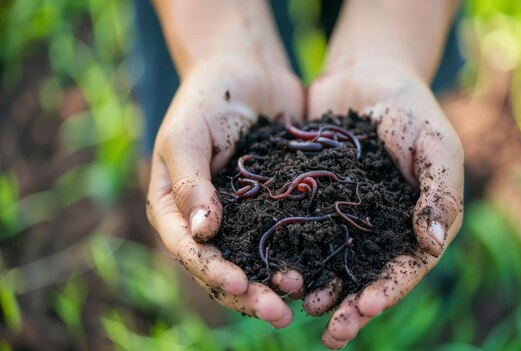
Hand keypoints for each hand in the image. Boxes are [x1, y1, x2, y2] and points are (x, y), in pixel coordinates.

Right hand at [146, 57, 305, 327]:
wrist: (245, 70)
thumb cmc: (206, 98)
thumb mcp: (188, 134)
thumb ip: (190, 180)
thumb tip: (200, 233)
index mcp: (176, 209)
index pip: (191, 251)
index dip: (214, 271)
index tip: (241, 284)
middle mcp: (208, 222)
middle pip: (226, 267)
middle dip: (251, 294)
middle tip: (280, 313)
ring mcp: (243, 218)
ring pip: (258, 261)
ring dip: (277, 283)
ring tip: (304, 296)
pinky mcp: (275, 207)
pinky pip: (286, 237)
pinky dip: (301, 256)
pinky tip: (322, 269)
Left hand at [304, 59, 463, 347]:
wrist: (368, 74)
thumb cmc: (413, 109)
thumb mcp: (436, 144)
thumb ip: (439, 191)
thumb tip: (432, 243)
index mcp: (418, 223)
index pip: (406, 266)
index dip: (388, 289)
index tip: (365, 306)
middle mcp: (381, 229)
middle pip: (368, 275)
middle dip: (350, 305)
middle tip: (330, 331)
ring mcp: (347, 218)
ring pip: (332, 262)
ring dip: (318, 287)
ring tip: (298, 306)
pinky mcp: (316, 202)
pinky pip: (304, 232)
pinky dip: (293, 253)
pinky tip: (277, 269)